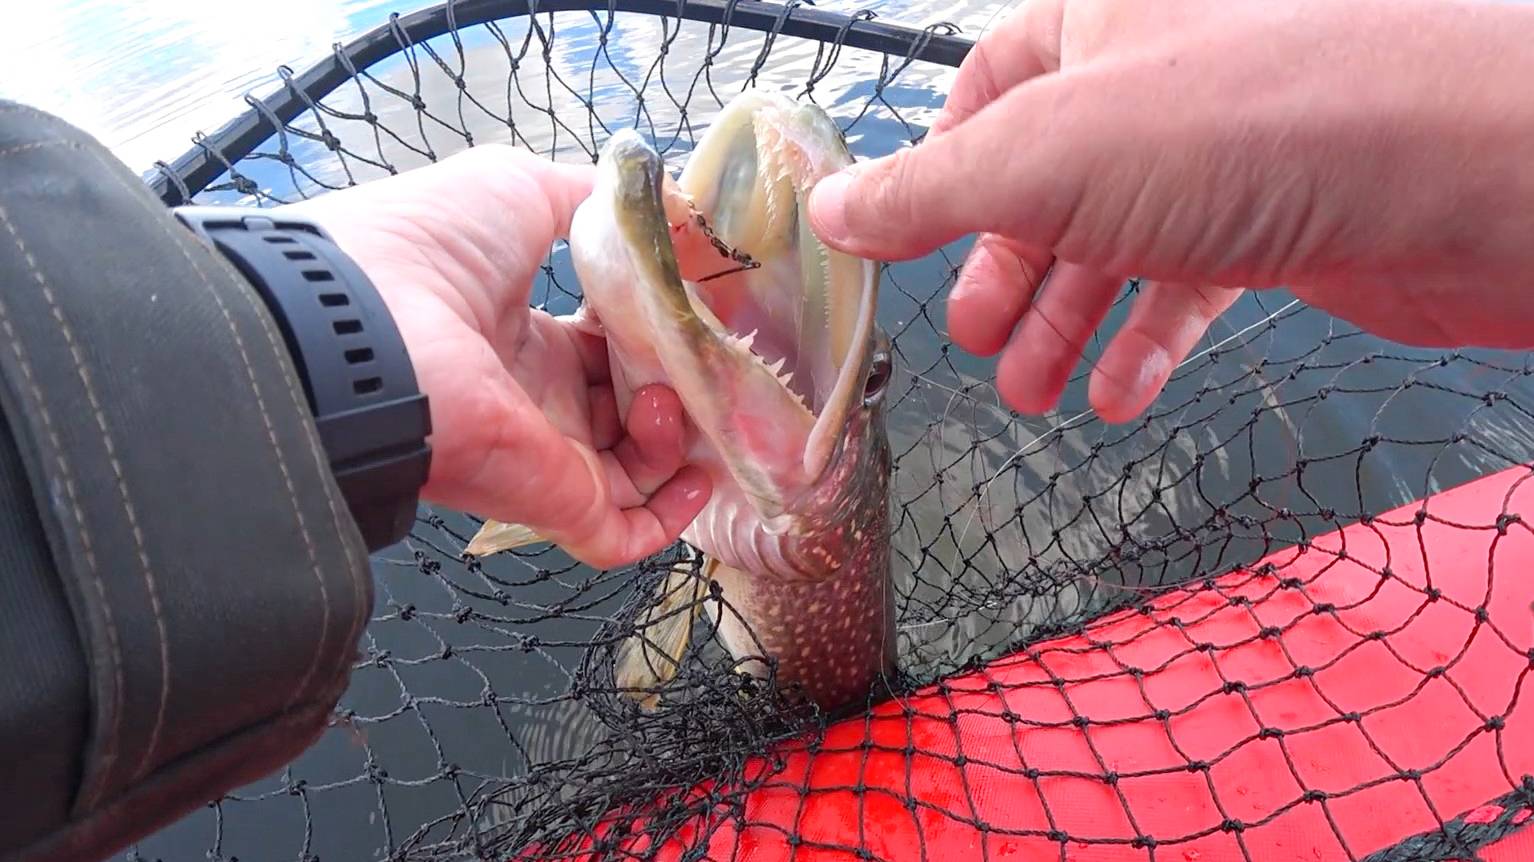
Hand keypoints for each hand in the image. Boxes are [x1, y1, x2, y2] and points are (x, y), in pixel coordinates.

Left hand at [279, 145, 709, 568]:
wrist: (374, 319)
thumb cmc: (433, 246)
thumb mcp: (521, 188)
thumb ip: (597, 198)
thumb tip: (673, 211)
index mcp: (518, 337)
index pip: (602, 348)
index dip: (652, 333)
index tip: (694, 312)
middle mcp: (534, 400)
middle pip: (627, 411)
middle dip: (678, 388)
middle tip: (707, 361)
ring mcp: (543, 455)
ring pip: (636, 470)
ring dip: (677, 437)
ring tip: (673, 396)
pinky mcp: (553, 501)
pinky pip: (625, 532)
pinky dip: (671, 514)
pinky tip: (697, 472)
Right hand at [807, 0, 1533, 422]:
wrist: (1450, 173)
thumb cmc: (1258, 124)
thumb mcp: (1043, 156)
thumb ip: (927, 191)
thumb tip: (833, 213)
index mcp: (1094, 26)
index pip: (987, 89)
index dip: (940, 169)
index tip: (900, 243)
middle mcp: (1156, 83)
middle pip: (1045, 185)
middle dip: (1004, 274)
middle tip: (973, 341)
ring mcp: (1218, 158)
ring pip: (1113, 246)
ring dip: (1065, 326)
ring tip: (1031, 393)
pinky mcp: (1275, 224)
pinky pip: (1188, 286)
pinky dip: (1146, 343)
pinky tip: (1119, 395)